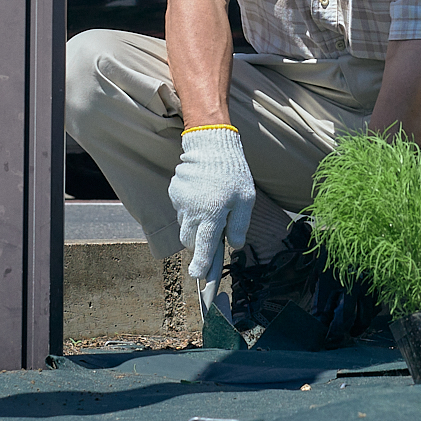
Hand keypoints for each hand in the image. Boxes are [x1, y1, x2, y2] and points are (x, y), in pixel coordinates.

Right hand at [169, 125, 255, 284]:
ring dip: (196, 227)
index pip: (204, 247)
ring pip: (185, 227)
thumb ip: (240, 225)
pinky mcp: (175, 193)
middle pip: (190, 241)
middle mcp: (192, 211)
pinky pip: (181, 211)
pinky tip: (202, 198)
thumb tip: (235, 246)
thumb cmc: (232, 172)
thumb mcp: (246, 199)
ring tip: (211, 210)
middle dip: (200, 245)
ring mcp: (180, 202)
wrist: (210, 144)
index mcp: (212, 214)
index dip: (201, 265)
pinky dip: (191, 211)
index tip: (198, 277)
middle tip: (214, 235)